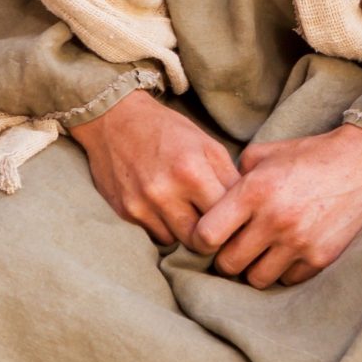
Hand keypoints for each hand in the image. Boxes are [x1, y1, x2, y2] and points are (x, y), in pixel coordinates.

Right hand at [66, 90, 239, 248]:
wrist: (114, 119)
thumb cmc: (167, 130)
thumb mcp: (207, 145)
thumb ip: (229, 179)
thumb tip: (247, 212)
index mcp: (191, 172)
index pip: (225, 219)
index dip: (235, 223)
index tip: (237, 222)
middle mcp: (164, 192)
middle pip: (201, 241)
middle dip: (211, 236)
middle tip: (215, 225)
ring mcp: (142, 205)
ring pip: (178, 242)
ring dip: (187, 232)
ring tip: (188, 213)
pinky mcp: (125, 212)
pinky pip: (155, 236)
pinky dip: (165, 228)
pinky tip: (165, 209)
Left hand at [193, 124, 361, 287]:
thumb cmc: (309, 156)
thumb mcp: (264, 154)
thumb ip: (233, 177)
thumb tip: (210, 201)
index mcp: (254, 191)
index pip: (206, 235)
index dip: (200, 240)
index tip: (206, 237)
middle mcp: (274, 220)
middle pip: (228, 264)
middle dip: (225, 258)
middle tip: (231, 248)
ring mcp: (299, 242)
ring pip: (256, 279)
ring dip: (253, 268)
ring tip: (258, 253)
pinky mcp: (321, 258)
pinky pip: (287, 280)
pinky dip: (282, 271)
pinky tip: (285, 254)